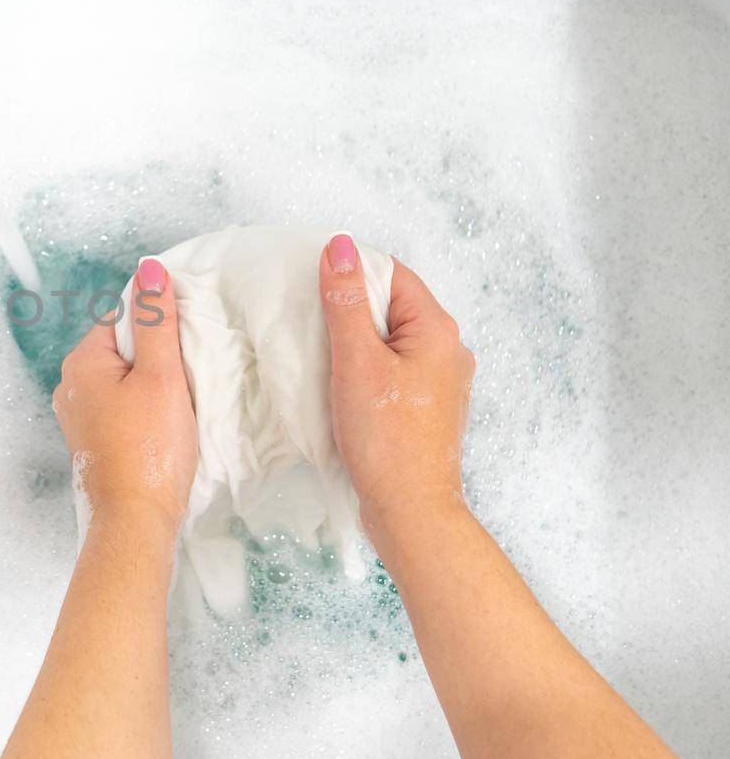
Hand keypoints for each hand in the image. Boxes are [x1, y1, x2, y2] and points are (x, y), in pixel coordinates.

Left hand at [52, 258, 196, 538]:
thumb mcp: (161, 376)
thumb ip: (156, 322)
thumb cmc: (150, 450)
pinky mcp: (93, 441)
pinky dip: (143, 409)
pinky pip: (120, 408)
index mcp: (81, 362)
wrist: (136, 519)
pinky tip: (165, 424)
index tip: (185, 342)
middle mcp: (70, 386)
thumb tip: (149, 271)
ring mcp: (78, 416)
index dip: (157, 325)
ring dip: (152, 385)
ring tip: (179, 402)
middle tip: (187, 374)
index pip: (120, 317)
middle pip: (121, 349)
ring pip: (122, 380)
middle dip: (155, 357)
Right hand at [318, 234, 475, 542]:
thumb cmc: (385, 440)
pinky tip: (339, 384)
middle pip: (392, 305)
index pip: (392, 274)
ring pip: (390, 340)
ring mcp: (440, 381)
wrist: (410, 510)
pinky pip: (392, 369)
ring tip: (321, 355)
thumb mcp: (356, 362)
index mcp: (438, 330)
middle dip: (350, 308)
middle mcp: (448, 350)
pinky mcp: (426, 406)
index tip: (311, 283)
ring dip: (355, 341)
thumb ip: (346, 302)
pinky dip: (364, 368)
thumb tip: (340, 247)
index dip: (351, 273)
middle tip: (309, 321)